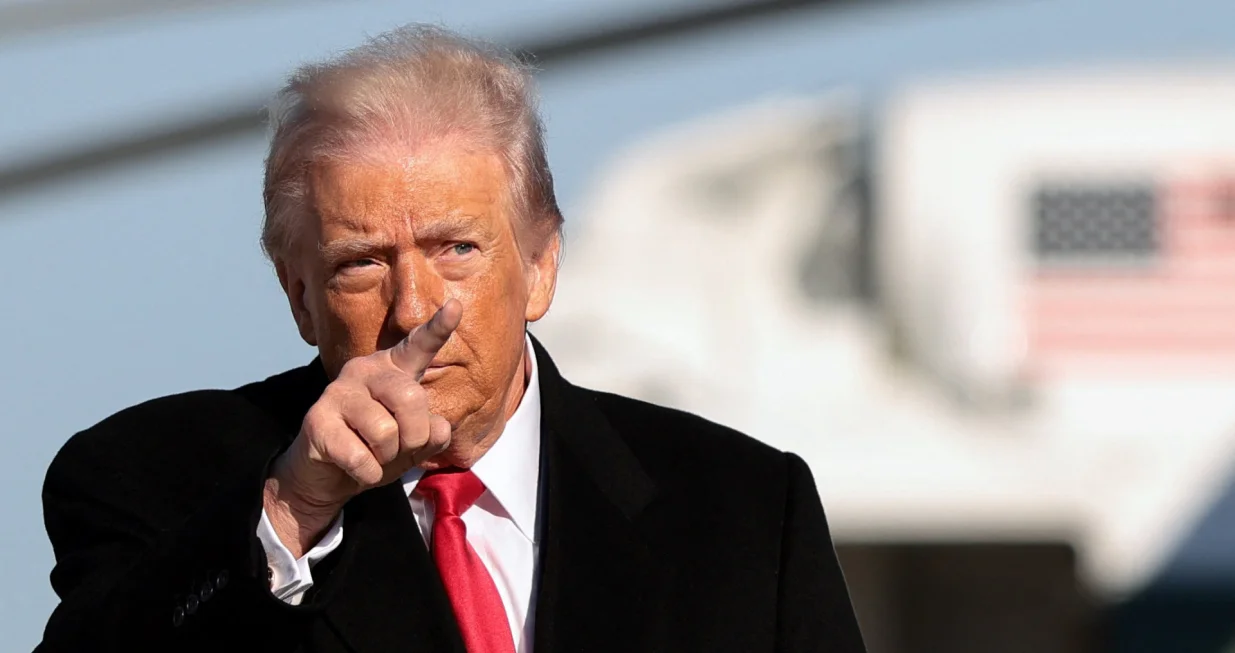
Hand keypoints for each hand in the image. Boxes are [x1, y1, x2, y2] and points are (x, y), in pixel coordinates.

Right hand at [263, 300, 461, 556]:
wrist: (328, 477)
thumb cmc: (378, 451)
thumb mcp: (414, 443)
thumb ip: (433, 432)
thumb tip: (436, 428)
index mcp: (393, 370)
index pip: (419, 346)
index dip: (438, 328)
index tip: (456, 306)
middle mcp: (364, 371)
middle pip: (411, 398)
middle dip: (415, 436)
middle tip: (399, 448)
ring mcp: (337, 393)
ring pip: (386, 431)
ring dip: (388, 458)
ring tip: (373, 455)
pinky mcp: (317, 421)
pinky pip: (362, 457)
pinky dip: (368, 473)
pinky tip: (356, 467)